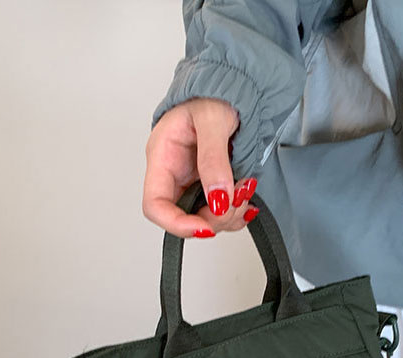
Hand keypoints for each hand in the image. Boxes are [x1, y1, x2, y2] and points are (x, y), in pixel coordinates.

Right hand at [143, 99, 259, 238]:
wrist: (233, 84)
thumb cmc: (214, 92)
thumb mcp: (213, 119)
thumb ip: (214, 159)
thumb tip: (218, 196)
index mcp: (163, 157)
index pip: (155, 205)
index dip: (177, 223)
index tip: (205, 227)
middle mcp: (175, 174)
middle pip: (184, 217)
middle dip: (214, 219)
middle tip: (237, 201)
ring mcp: (194, 182)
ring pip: (206, 218)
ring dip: (230, 214)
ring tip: (247, 188)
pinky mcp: (212, 185)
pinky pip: (223, 211)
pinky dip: (238, 209)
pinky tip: (247, 193)